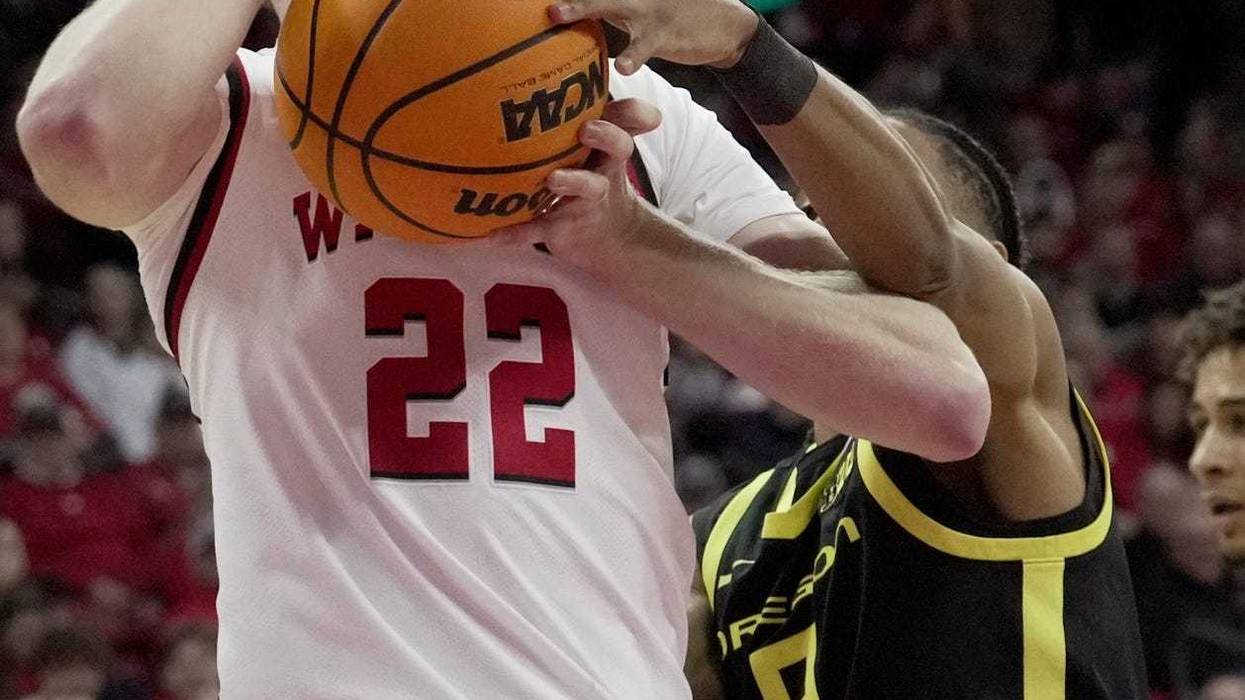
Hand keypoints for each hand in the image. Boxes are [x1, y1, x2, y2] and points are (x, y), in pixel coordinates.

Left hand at [485, 98, 662, 271]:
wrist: (608, 237)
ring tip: (552, 179)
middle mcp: (604, 170)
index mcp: (609, 149)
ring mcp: (584, 200)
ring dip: (571, 182)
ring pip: (586, 188)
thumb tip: (571, 61)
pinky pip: (536, 230)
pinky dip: (514, 233)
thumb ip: (587, 116)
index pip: (629, 123)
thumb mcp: (597, 149)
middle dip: (606, 137)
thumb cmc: (595, 178)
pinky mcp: (562, 228)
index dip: (635, 114)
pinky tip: (490, 235)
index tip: (643, 110)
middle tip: (587, 129)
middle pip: (618, 149)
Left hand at [549, 0, 759, 73]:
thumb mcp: (639, 9)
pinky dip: (634, 55)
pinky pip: (645, 45)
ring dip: (583, 7)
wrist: (726, 26)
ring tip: (556, 13)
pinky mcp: (666, 32)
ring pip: (611, 4)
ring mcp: (649, 8)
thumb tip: (573, 17)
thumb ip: (607, 10)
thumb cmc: (673, 18)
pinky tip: (623, 68)